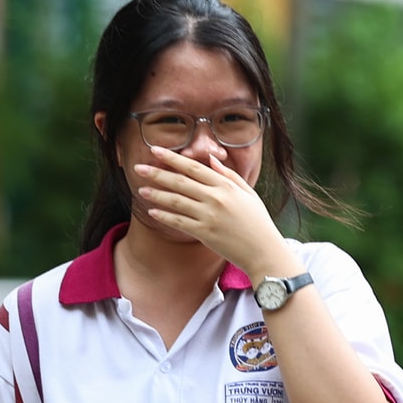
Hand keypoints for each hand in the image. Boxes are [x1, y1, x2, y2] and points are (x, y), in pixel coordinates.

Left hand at [133, 146, 290, 277]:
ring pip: (176, 201)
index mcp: (226, 186)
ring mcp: (209, 216)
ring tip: (141, 189)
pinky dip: (164, 216)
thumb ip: (229, 175)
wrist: (264, 251)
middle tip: (138, 168)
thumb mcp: (249, 193)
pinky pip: (179, 222)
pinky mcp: (205, 233)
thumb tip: (211, 159)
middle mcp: (216, 198)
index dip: (172, 158)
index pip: (194, 168)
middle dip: (157, 173)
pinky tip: (152, 211)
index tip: (155, 151)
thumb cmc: (258, 222)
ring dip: (156, 194)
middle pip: (180, 182)